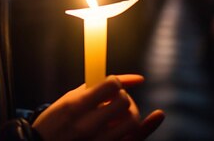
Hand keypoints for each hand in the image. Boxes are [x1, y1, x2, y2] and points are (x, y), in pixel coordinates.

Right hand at [32, 75, 163, 140]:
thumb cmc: (55, 120)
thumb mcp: (69, 98)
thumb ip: (96, 86)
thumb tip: (133, 78)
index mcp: (75, 106)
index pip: (110, 85)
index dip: (116, 82)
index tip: (113, 85)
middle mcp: (87, 125)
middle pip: (124, 103)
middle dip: (124, 98)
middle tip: (114, 100)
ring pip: (132, 122)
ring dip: (130, 113)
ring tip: (118, 115)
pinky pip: (134, 140)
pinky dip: (148, 127)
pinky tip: (157, 116)